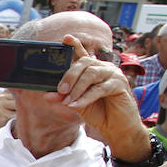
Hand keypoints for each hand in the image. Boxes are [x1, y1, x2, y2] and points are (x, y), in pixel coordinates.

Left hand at [52, 34, 149, 157]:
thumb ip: (63, 97)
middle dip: (69, 76)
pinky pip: (99, 88)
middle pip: (84, 63)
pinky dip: (85, 98)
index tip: (65, 38)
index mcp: (92, 70)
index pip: (83, 55)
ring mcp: (113, 75)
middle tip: (60, 91)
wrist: (116, 127)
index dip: (75, 45)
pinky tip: (76, 105)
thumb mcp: (76, 104)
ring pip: (91, 74)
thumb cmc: (98, 112)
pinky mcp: (120, 85)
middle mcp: (104, 68)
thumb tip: (46, 95)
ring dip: (76, 89)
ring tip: (68, 101)